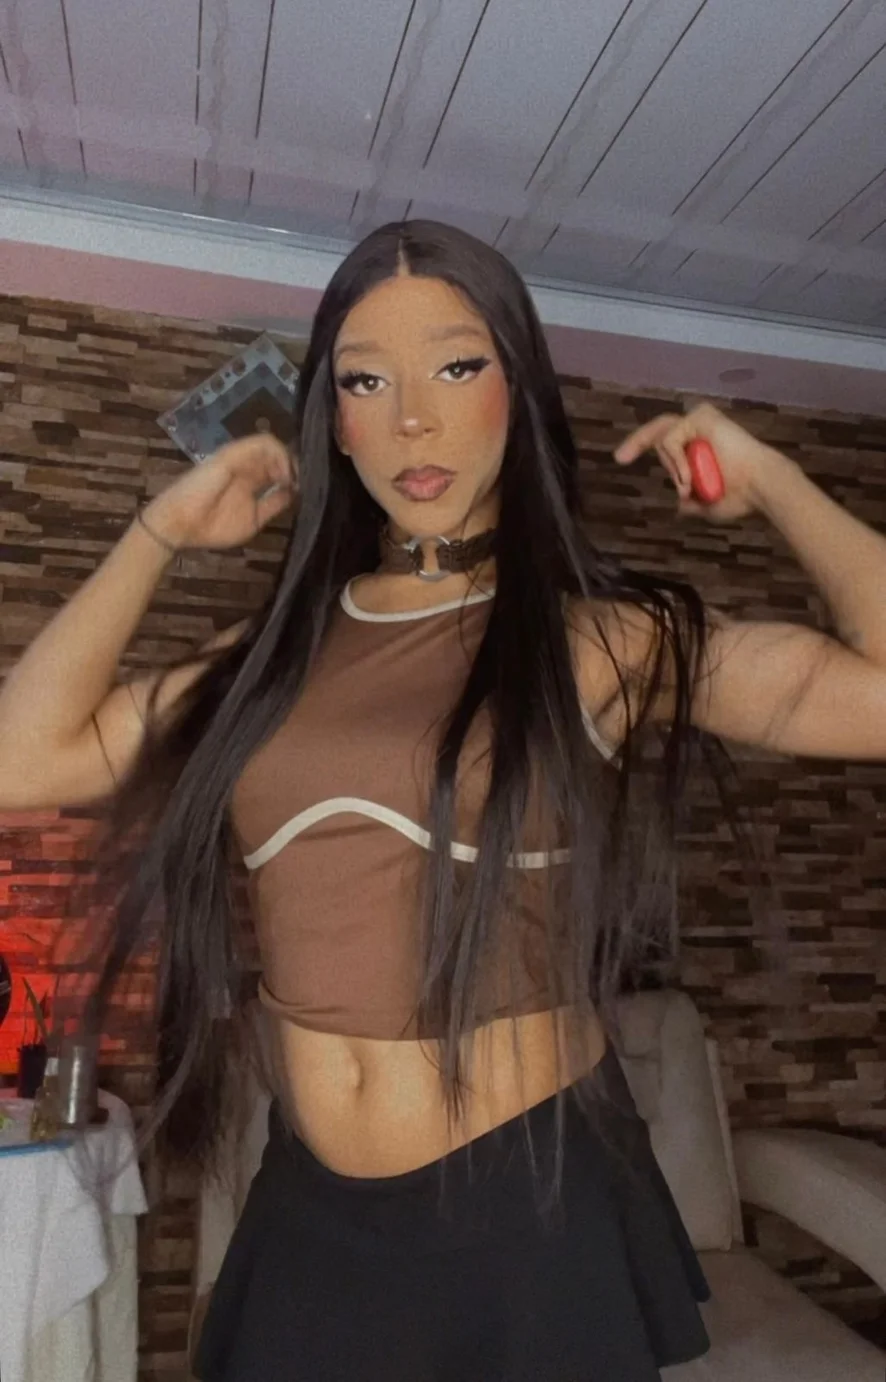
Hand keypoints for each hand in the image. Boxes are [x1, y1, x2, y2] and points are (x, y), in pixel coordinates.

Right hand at [141, 434, 296, 549]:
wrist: (182, 525)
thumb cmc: (213, 526)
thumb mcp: (254, 519)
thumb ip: (274, 504)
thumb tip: (294, 493)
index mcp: (251, 480)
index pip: (278, 467)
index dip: (295, 474)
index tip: (304, 489)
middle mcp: (247, 465)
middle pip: (278, 453)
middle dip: (296, 465)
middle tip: (304, 482)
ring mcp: (239, 458)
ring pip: (272, 444)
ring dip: (288, 459)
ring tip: (293, 479)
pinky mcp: (232, 454)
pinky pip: (261, 443)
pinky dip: (278, 455)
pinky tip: (283, 474)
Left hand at [614, 402, 787, 522]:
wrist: (760, 486)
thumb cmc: (740, 496)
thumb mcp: (708, 503)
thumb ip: (692, 502)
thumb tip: (680, 505)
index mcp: (699, 446)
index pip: (664, 440)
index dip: (641, 445)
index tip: (622, 458)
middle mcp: (698, 429)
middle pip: (657, 430)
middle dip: (636, 442)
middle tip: (619, 458)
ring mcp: (699, 420)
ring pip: (663, 439)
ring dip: (672, 467)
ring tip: (689, 484)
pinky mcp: (701, 415)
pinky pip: (671, 439)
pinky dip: (676, 461)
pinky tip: (689, 476)